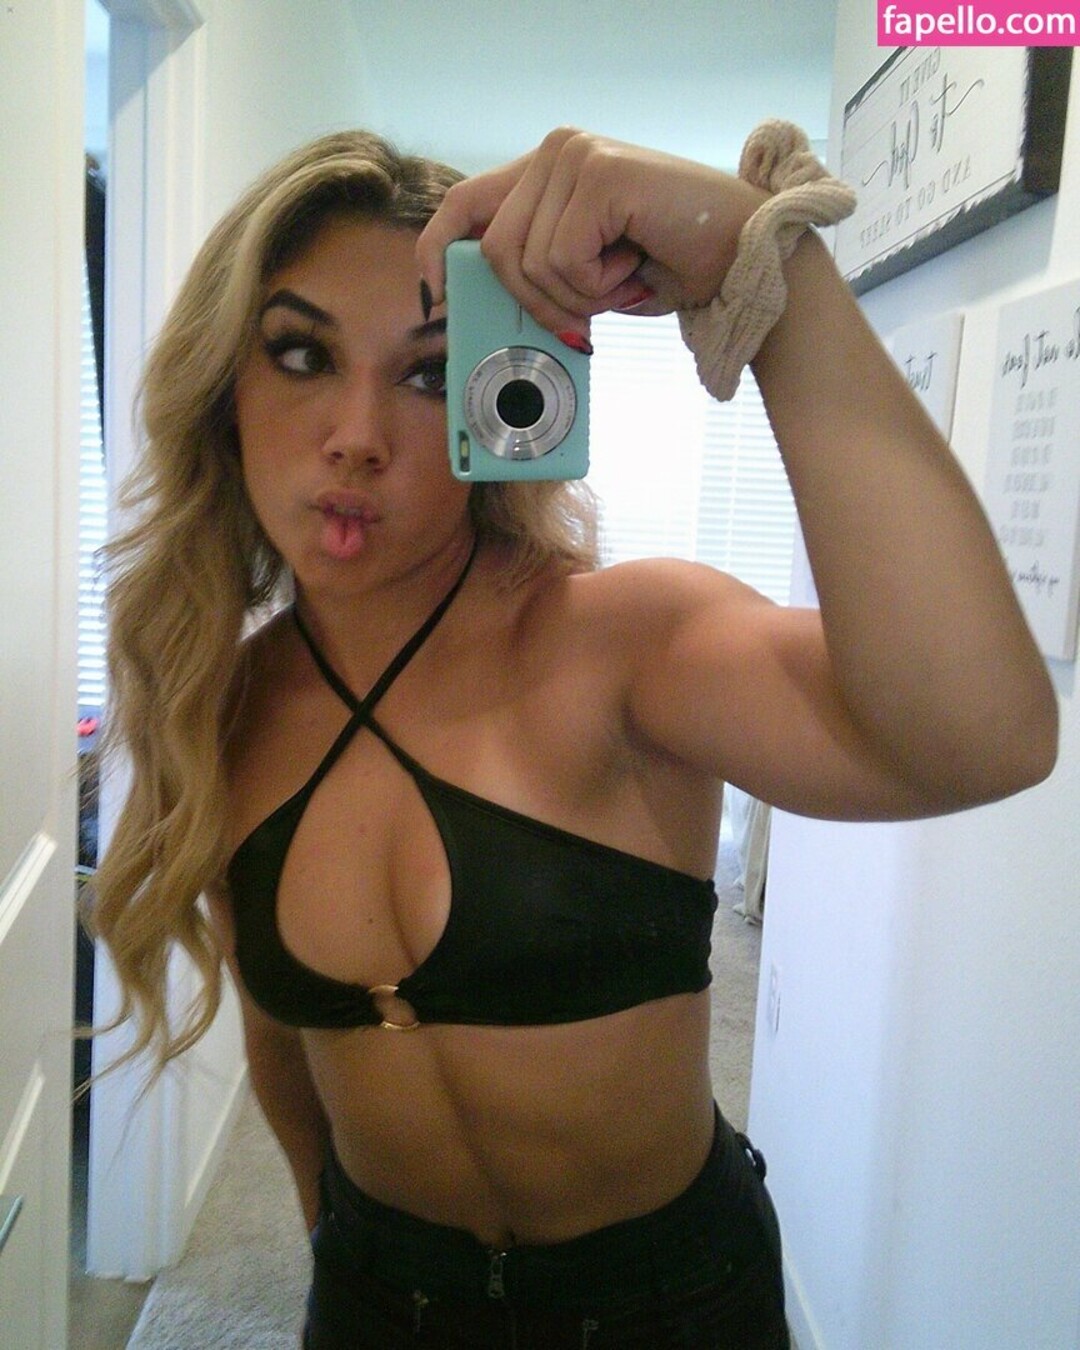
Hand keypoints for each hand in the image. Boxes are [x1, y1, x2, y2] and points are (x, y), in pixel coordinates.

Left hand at [415, 128, 765, 339]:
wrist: (744, 260)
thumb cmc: (670, 265)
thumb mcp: (585, 271)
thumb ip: (535, 268)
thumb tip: (472, 300)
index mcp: (547, 168)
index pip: (466, 202)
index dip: (438, 248)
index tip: (433, 296)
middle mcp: (556, 150)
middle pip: (493, 250)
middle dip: (534, 303)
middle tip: (583, 318)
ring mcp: (577, 156)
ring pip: (526, 261)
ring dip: (574, 297)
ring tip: (621, 281)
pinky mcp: (599, 176)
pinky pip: (561, 260)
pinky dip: (596, 286)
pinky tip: (634, 267)